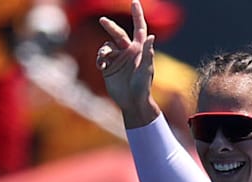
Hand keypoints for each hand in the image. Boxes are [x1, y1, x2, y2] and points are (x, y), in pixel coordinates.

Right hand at [96, 0, 159, 127]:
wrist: (132, 102)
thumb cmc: (143, 87)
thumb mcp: (146, 70)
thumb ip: (148, 53)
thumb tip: (152, 36)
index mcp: (139, 49)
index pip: (139, 28)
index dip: (137, 15)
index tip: (134, 2)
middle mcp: (128, 51)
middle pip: (118, 33)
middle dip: (110, 26)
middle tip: (102, 20)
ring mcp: (118, 59)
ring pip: (106, 46)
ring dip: (104, 50)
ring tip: (103, 58)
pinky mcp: (109, 68)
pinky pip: (101, 57)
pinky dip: (99, 59)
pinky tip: (101, 67)